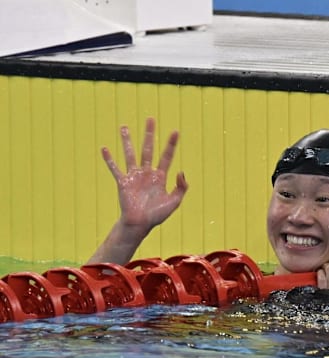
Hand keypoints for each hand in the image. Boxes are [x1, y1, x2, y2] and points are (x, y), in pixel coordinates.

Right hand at [88, 117, 187, 264]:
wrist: (140, 224)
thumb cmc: (157, 215)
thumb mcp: (174, 202)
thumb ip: (181, 187)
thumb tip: (181, 171)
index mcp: (160, 176)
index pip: (167, 156)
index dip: (171, 144)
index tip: (176, 131)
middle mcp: (147, 173)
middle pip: (148, 149)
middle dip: (150, 134)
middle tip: (150, 119)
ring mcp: (134, 176)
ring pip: (130, 154)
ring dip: (127, 141)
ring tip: (124, 127)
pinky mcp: (123, 182)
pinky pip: (115, 169)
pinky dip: (109, 160)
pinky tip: (104, 149)